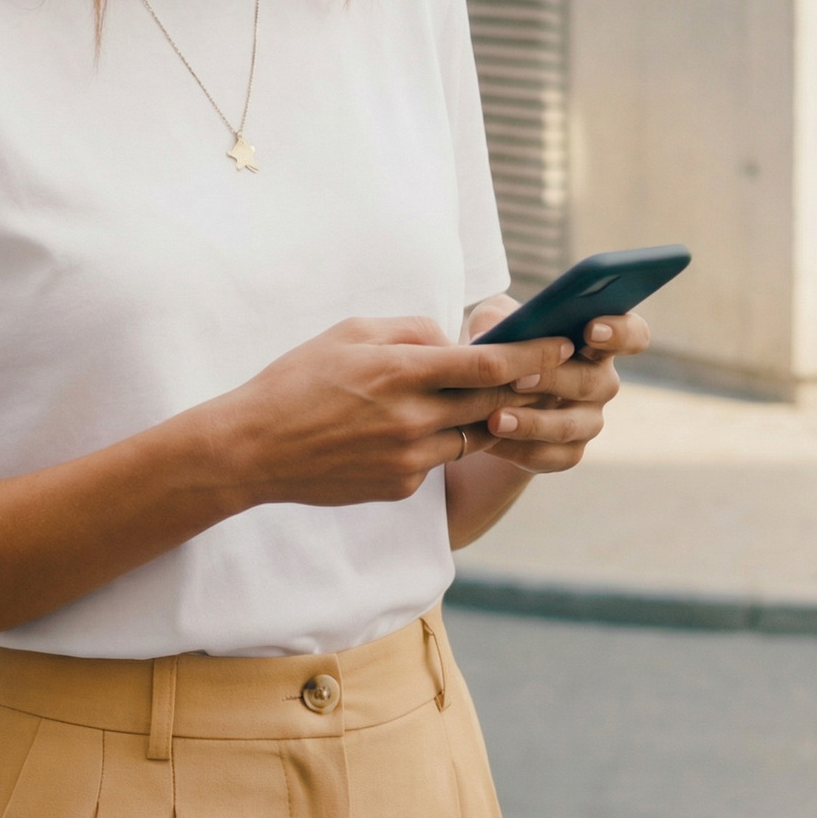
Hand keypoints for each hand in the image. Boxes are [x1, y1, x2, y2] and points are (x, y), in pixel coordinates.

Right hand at [205, 315, 575, 508]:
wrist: (255, 448)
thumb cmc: (299, 379)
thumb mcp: (351, 333)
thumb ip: (411, 330)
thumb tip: (454, 339)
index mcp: (400, 371)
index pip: (488, 364)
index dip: (533, 355)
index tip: (562, 344)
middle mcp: (412, 418)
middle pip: (493, 402)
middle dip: (526, 387)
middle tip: (551, 370)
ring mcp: (409, 459)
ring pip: (472, 435)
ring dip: (484, 416)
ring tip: (486, 397)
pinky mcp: (401, 487)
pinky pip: (438, 460)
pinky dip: (440, 441)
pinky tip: (416, 429)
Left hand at [465, 301, 650, 474]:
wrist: (482, 398)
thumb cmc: (500, 347)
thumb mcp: (493, 322)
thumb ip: (495, 317)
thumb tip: (492, 332)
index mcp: (594, 342)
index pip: (632, 335)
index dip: (620, 333)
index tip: (591, 331)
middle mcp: (599, 382)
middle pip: (592, 382)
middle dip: (553, 379)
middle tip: (517, 379)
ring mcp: (588, 421)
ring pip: (569, 426)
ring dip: (532, 423)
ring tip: (495, 420)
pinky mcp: (567, 453)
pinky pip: (548, 456)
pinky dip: (516, 448)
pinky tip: (490, 439)